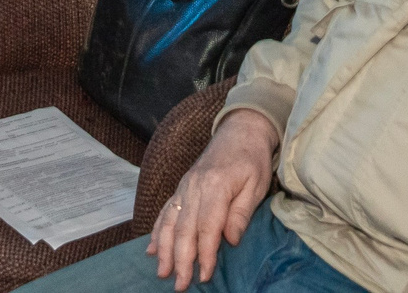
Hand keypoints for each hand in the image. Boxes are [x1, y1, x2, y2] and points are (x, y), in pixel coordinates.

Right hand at [147, 111, 277, 290]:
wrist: (240, 130)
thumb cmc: (252, 158)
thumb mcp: (256, 184)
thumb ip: (241, 213)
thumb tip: (229, 240)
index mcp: (216, 186)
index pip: (207, 227)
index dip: (205, 254)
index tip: (204, 276)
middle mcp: (194, 187)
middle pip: (184, 229)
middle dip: (180, 260)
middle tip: (179, 285)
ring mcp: (185, 186)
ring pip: (169, 222)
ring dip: (164, 250)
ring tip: (162, 272)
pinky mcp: (181, 187)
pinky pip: (165, 210)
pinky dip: (157, 231)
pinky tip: (151, 248)